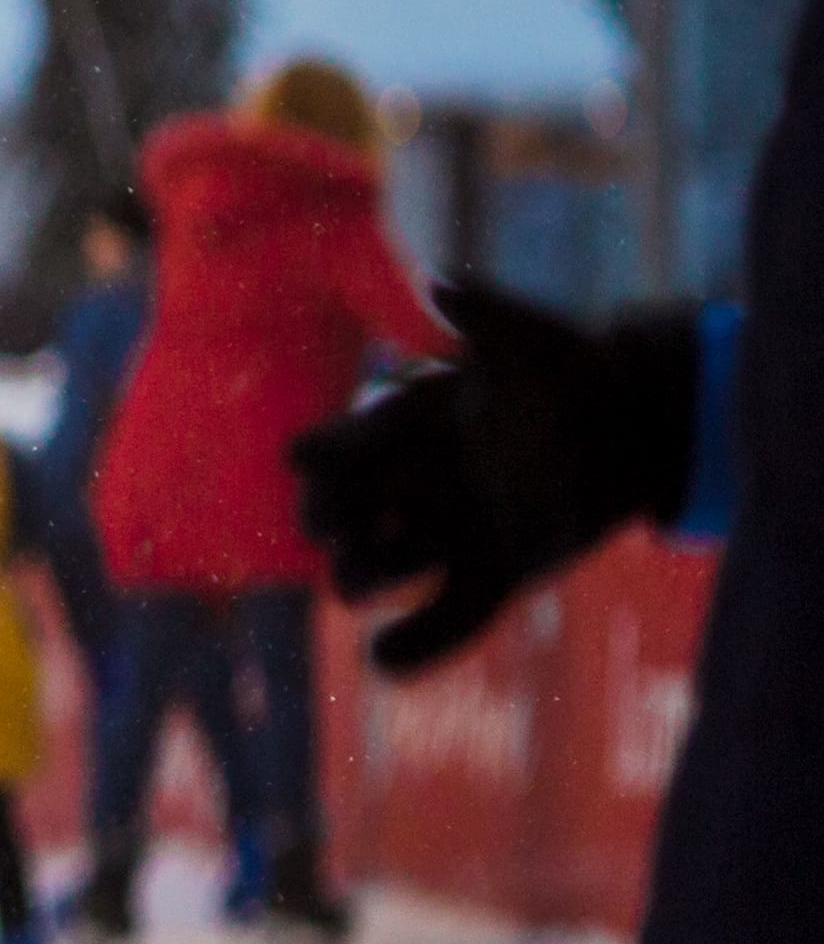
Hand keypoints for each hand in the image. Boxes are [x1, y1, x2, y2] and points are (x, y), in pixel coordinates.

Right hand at [290, 277, 701, 675]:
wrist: (633, 425)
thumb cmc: (571, 372)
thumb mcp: (532, 339)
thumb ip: (487, 315)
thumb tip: (438, 283)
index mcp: (404, 435)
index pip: (335, 451)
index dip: (320, 458)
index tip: (309, 460)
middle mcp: (410, 489)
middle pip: (339, 516)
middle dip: (328, 522)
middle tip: (330, 526)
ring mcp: (446, 537)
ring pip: (375, 569)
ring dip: (359, 579)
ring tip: (359, 585)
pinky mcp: (492, 580)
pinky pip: (443, 621)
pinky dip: (413, 648)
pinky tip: (387, 661)